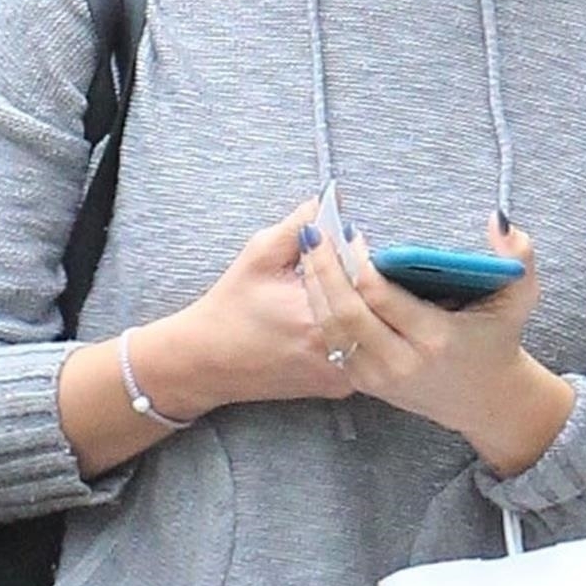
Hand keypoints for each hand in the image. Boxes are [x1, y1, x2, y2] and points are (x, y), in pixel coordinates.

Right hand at [54, 201, 357, 475]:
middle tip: (352, 255)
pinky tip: (347, 313)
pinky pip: (368, 352)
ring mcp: (340, 374)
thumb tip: (328, 199)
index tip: (346, 235)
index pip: (357, 273)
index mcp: (314, 316)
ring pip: (376, 330)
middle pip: (375, 303)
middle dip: (366, 274)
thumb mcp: (260, 255)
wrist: (210, 362)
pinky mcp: (340, 387)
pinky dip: (364, 330)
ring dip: (369, 304)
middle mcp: (332, 350)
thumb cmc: (231, 306)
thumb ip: (297, 223)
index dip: (355, 249)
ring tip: (349, 285)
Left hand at [299, 216, 571, 476]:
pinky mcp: (367, 383)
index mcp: (434, 337)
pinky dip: (320, 310)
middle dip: (324, 270)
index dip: (357, 262)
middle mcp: (401, 361)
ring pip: (332, 329)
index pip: (380, 296)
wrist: (486, 402)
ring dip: (315, 288)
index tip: (349, 233)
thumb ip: (519, 255)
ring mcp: (380, 376)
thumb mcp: (521, 298)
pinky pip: (333, 343)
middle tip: (314, 234)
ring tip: (309, 251)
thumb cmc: (498, 341)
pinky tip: (316, 281)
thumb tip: (496, 220)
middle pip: (346, 312)